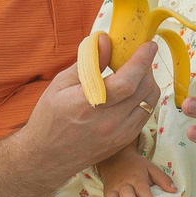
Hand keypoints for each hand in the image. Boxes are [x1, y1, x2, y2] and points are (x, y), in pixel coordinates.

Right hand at [22, 36, 159, 176]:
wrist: (46, 157)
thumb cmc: (49, 117)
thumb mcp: (60, 84)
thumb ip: (87, 62)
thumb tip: (104, 39)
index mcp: (89, 105)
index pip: (127, 81)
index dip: (142, 60)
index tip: (148, 44)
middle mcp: (108, 122)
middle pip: (143, 89)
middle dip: (147, 67)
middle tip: (139, 55)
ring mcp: (119, 134)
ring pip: (149, 102)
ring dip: (148, 82)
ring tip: (136, 72)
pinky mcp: (123, 141)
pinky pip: (146, 115)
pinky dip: (145, 98)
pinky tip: (134, 91)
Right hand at [97, 153, 177, 196]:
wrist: (115, 157)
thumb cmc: (136, 166)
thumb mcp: (150, 168)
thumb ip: (162, 179)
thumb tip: (174, 190)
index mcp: (137, 178)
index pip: (144, 191)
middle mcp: (124, 185)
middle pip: (128, 195)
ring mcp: (113, 190)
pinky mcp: (105, 194)